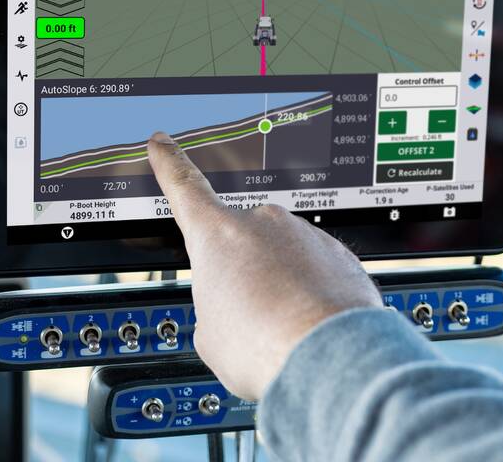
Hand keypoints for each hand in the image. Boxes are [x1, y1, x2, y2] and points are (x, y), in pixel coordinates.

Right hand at [147, 131, 381, 399]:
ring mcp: (304, 235)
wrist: (331, 358)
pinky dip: (312, 294)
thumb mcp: (208, 334)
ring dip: (280, 286)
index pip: (185, 187)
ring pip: (282, 258)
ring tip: (283, 327)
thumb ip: (214, 305)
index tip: (163, 143)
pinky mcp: (339, 254)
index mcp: (217, 235)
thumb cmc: (265, 345)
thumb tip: (234, 305)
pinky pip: (316, 270)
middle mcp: (263, 222)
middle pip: (239, 242)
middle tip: (248, 317)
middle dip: (241, 274)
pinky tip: (311, 324)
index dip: (170, 164)